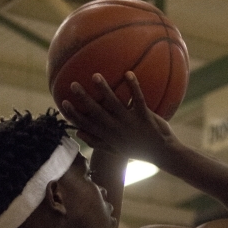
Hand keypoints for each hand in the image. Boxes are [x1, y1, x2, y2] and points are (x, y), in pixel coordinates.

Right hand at [61, 72, 177, 162]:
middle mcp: (117, 129)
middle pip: (96, 113)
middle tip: (73, 85)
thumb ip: (97, 142)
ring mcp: (130, 122)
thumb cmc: (139, 150)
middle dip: (84, 99)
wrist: (163, 154)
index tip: (63, 102)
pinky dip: (133, 86)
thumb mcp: (116, 150)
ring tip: (95, 76)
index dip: (73, 115)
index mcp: (109, 136)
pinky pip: (138, 99)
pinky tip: (128, 73)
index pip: (86, 125)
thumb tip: (78, 133)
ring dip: (104, 90)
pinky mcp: (144, 117)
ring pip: (114, 104)